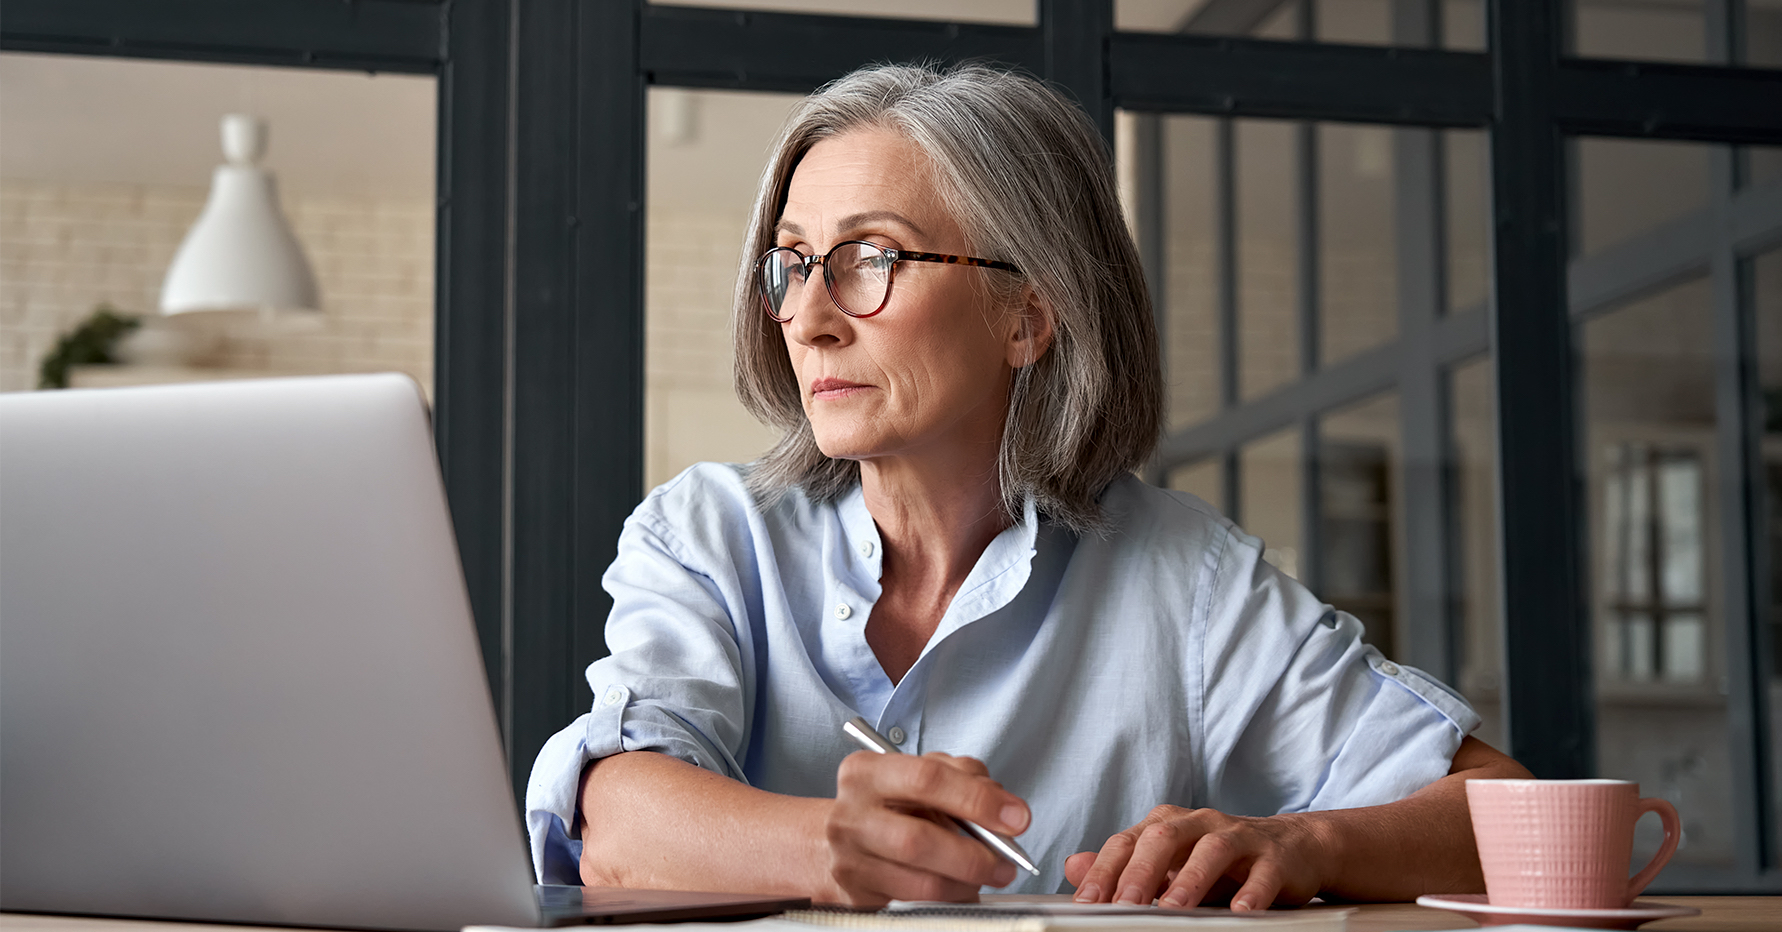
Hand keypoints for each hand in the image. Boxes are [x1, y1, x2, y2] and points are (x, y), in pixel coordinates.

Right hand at [823, 751, 1030, 906]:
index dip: (977, 799)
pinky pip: (916, 902)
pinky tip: (963, 886)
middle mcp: (851, 815)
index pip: (927, 779)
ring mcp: (849, 858)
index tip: (1015, 817)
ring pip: (920, 881)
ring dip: (966, 882)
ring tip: (990, 874)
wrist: (838, 839)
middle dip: (973, 854)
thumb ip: (963, 777)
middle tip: (1006, 861)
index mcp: (866, 772)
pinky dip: (950, 896)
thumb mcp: (921, 773)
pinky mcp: (857, 894)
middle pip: (918, 839)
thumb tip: (1005, 808)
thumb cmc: (889, 803)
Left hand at [1064, 805, 1327, 910]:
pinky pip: (1263, 872)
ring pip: (1212, 850)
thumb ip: (1123, 867)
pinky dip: (1252, 891)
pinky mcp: (1275, 856)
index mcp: (1168, 824)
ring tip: (1173, 908)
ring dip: (1190, 880)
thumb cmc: (1223, 860)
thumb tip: (1073, 867)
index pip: (1127, 842)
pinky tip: (1241, 910)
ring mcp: (1239, 836)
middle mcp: (1200, 823)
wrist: (1294, 848)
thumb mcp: (1171, 863)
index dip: (1104, 871)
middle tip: (1122, 905)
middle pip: (1163, 838)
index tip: (1086, 901)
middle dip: (1140, 873)